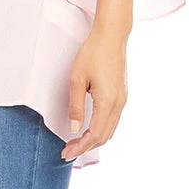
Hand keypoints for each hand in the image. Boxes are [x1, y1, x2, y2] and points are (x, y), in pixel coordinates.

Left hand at [60, 26, 127, 160]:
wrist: (111, 36)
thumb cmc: (92, 53)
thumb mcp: (77, 78)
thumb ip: (75, 106)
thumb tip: (75, 129)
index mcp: (107, 101)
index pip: (95, 135)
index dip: (80, 147)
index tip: (66, 153)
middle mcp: (118, 104)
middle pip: (104, 137)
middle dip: (86, 147)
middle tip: (67, 151)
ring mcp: (122, 99)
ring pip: (110, 130)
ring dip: (94, 140)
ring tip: (76, 143)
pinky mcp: (122, 94)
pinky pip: (113, 120)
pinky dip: (101, 129)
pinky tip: (89, 129)